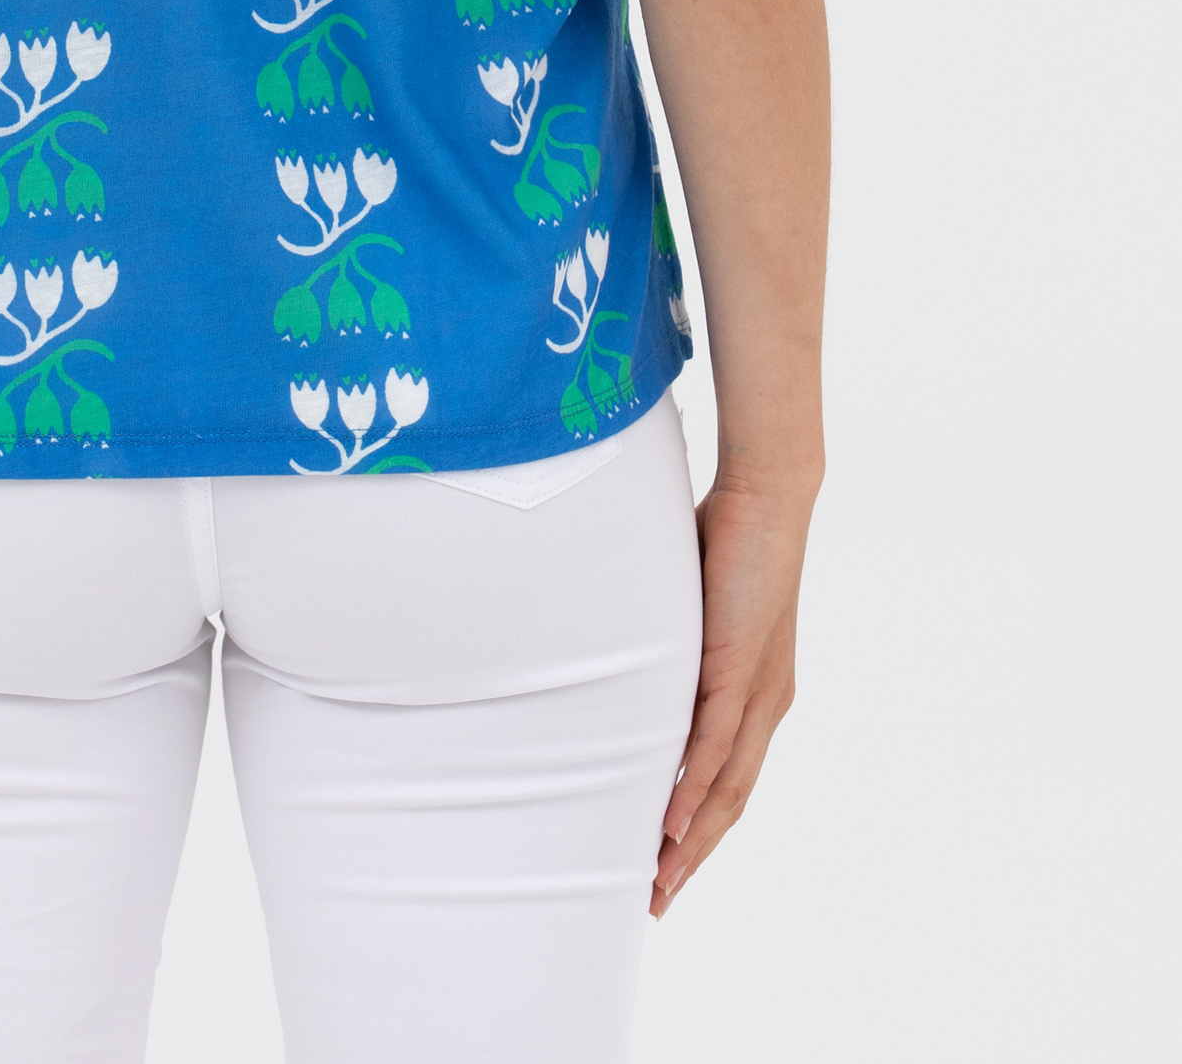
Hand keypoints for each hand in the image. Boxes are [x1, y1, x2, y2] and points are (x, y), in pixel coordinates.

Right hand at [651, 474, 813, 914]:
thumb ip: (673, 645)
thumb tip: (627, 656)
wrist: (769, 496)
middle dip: (692, 856)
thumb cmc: (728, 540)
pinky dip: (692, 788)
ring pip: (724, 787)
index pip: (729, 779)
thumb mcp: (691, 607)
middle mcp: (765, 705)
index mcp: (758, 693)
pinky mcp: (738, 668)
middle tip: (655, 901)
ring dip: (690, 840)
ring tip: (658, 881)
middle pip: (729, 802)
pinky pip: (714, 743)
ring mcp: (755, 691)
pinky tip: (671, 823)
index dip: (700, 829)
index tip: (666, 867)